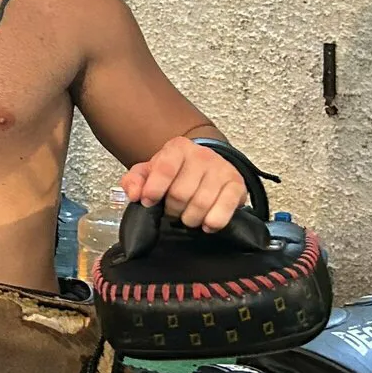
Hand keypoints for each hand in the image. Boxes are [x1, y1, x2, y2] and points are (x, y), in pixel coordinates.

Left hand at [122, 137, 246, 231]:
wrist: (205, 169)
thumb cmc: (174, 173)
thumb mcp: (149, 173)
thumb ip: (134, 181)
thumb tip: (134, 194)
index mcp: (178, 148)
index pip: (164, 169)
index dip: (153, 190)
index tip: (148, 202)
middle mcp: (202, 155)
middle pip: (181, 193)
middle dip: (172, 209)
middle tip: (172, 211)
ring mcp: (222, 169)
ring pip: (201, 204)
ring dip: (190, 218)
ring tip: (187, 217)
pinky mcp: (237, 184)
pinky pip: (225, 208)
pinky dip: (213, 221)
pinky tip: (206, 224)